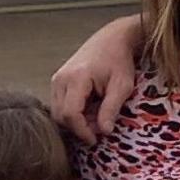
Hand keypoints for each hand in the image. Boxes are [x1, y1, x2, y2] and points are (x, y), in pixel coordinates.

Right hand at [49, 17, 139, 144]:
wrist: (112, 40)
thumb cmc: (119, 61)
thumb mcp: (122, 86)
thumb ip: (111, 109)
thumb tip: (104, 131)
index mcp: (76, 78)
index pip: (70, 114)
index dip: (82, 131)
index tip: (96, 140)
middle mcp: (61, 79)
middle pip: (60, 116)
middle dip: (78, 127)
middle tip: (99, 129)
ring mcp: (57, 79)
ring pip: (58, 111)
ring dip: (76, 121)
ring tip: (97, 117)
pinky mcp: (58, 81)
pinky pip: (60, 104)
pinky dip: (73, 112)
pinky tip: (91, 108)